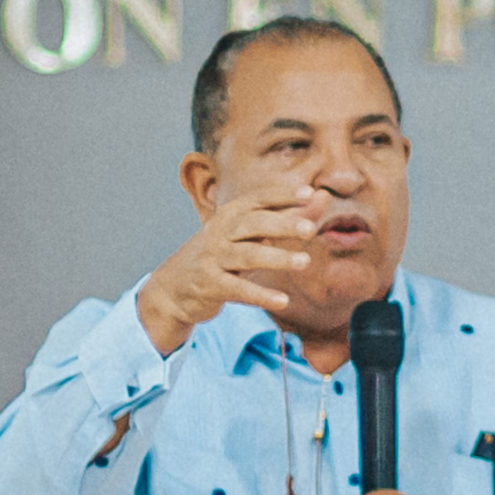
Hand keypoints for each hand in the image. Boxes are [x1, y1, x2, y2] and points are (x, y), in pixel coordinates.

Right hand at [135, 182, 317, 354]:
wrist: (173, 287)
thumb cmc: (221, 255)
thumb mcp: (249, 234)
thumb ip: (286, 217)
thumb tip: (321, 197)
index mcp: (232, 214)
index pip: (259, 198)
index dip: (283, 195)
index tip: (309, 193)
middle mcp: (221, 231)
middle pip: (254, 223)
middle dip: (282, 224)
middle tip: (310, 229)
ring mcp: (213, 257)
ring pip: (247, 255)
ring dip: (276, 258)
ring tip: (304, 262)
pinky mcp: (209, 284)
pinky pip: (237, 289)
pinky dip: (260, 295)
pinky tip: (283, 300)